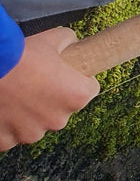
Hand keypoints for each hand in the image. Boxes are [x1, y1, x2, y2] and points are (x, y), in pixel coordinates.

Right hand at [0, 28, 99, 151]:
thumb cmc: (18, 55)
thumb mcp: (50, 39)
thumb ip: (69, 43)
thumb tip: (73, 44)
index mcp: (77, 96)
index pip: (89, 90)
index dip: (77, 80)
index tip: (65, 75)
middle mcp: (59, 120)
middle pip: (62, 109)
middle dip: (51, 98)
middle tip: (33, 82)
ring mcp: (32, 133)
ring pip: (36, 123)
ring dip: (29, 113)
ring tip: (13, 94)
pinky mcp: (8, 142)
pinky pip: (12, 134)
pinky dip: (7, 124)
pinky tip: (2, 107)